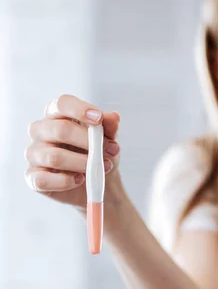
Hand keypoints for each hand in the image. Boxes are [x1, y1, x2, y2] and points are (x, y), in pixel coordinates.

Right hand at [24, 94, 120, 209]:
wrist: (98, 185)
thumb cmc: (99, 155)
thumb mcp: (108, 139)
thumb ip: (109, 127)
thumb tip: (113, 117)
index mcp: (57, 115)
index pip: (62, 104)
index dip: (80, 110)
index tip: (98, 119)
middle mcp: (41, 131)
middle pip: (60, 130)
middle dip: (88, 141)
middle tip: (111, 150)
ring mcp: (34, 154)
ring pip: (54, 157)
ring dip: (82, 164)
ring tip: (101, 168)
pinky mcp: (33, 177)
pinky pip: (43, 179)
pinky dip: (66, 182)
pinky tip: (80, 180)